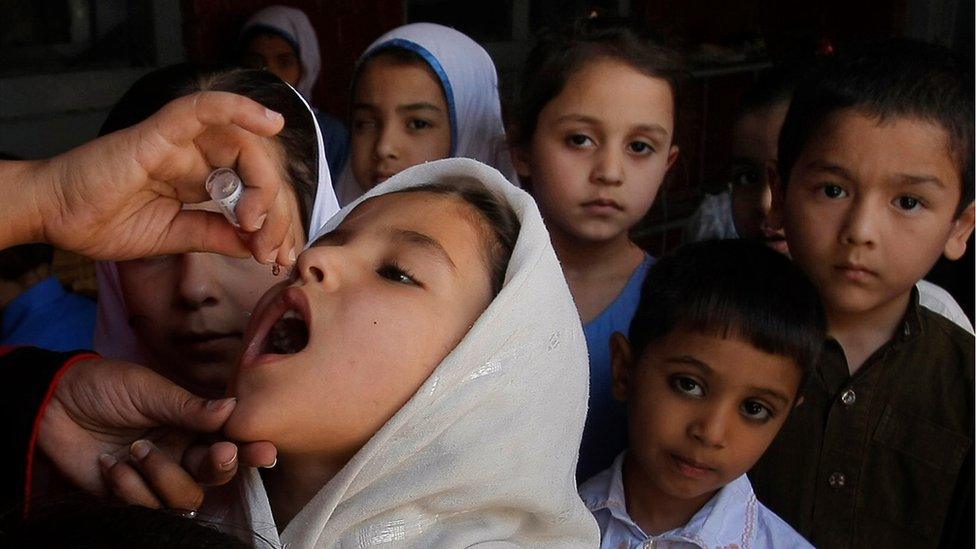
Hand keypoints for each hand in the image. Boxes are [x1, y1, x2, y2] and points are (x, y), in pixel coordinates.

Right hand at [9, 91, 297, 264]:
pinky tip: (271, 122)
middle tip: (274, 247)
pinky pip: (203, 109)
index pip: (256, 190)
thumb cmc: (105, 221)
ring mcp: (181, 142)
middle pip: (258, 168)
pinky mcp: (159, 132)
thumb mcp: (176, 237)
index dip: (276, 221)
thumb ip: (218, 235)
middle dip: (277, 210)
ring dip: (264, 181)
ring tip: (260, 219)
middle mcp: (199, 155)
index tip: (277, 256)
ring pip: (243, 144)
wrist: (54, 217)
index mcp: (204, 179)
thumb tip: (261, 245)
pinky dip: (237, 108)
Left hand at [37, 359, 275, 505]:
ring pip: (184, 498)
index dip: (248, 450)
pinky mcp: (127, 496)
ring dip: (164, 477)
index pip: (228, 441)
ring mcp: (154, 477)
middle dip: (219, 467)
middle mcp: (179, 453)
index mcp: (191, 425)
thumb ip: (189, 406)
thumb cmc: (104, 386)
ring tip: (135, 451)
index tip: (263, 450)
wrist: (52, 404)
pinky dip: (129, 489)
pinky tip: (111, 465)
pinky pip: (144, 508)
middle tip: (218, 453)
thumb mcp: (148, 389)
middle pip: (214, 476)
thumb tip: (232, 407)